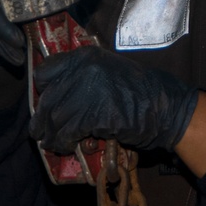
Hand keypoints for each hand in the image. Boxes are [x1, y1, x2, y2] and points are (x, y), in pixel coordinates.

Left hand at [30, 46, 198, 153]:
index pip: (46, 70)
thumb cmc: (140, 91)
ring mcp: (86, 91)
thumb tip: (59, 96)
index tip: (45, 103)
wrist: (165, 106)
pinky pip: (66, 132)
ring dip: (51, 135)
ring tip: (51, 144)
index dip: (43, 90)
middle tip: (40, 133)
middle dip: (42, 119)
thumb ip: (84, 78)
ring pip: (54, 118)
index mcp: (85, 57)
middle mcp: (82, 70)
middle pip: (48, 98)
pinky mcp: (91, 114)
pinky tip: (67, 148)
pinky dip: (63, 143)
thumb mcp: (108, 72)